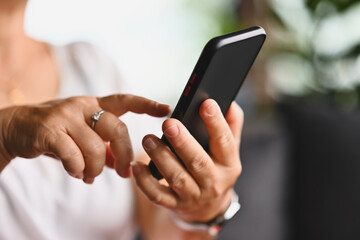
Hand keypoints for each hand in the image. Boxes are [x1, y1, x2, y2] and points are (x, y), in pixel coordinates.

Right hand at [0, 94, 169, 182]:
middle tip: (124, 174)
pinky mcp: (49, 130)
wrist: (17, 128)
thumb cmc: (57, 133)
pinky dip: (78, 170)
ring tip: (89, 176)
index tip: (167, 109)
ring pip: (96, 147)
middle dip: (125, 155)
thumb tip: (125, 164)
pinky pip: (73, 156)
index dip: (147, 104)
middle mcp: (83, 106)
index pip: (126, 100)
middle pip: (117, 129)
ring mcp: (65, 116)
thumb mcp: (84, 137)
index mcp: (95, 104)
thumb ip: (106, 149)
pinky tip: (75, 173)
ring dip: (96, 169)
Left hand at [132, 99, 242, 221]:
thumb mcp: (228, 150)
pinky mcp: (175, 205)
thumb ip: (231, 126)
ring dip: (162, 158)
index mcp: (229, 165)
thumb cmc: (217, 170)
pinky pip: (158, 196)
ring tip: (148, 139)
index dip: (216, 123)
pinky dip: (145, 182)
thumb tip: (231, 104)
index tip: (206, 104)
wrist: (209, 207)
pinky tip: (136, 166)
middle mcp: (214, 183)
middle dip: (183, 142)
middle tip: (169, 123)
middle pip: (198, 162)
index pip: (224, 142)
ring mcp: (194, 196)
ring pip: (177, 178)